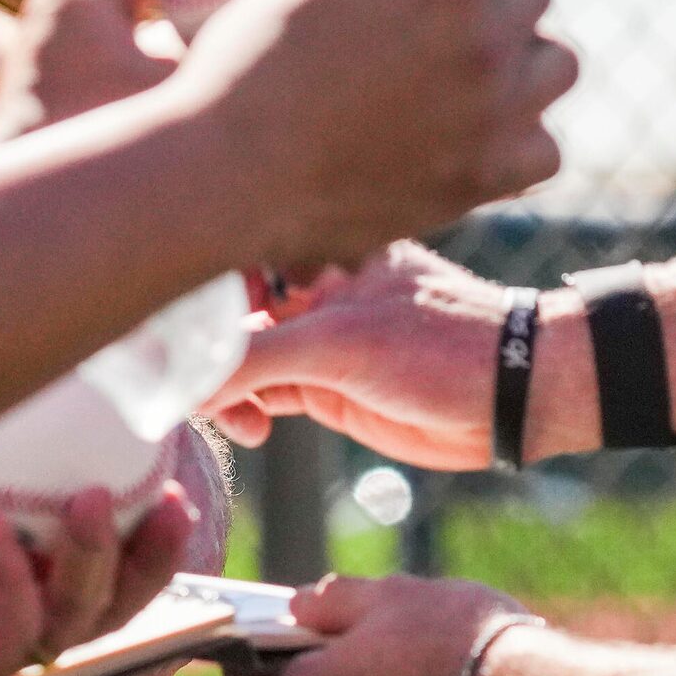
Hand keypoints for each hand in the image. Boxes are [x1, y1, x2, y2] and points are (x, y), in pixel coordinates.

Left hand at [0, 484, 194, 675]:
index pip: (83, 536)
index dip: (128, 504)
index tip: (159, 451)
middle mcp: (1, 602)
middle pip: (106, 587)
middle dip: (147, 547)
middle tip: (171, 496)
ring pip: (75, 616)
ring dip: (97, 560)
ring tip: (100, 503)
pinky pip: (8, 633)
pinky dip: (15, 582)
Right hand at [168, 0, 574, 269]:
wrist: (228, 172)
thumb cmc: (250, 61)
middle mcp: (483, 40)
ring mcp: (493, 113)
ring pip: (557, 63)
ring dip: (524, 53)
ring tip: (476, 61)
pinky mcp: (486, 177)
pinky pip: (545, 147)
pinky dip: (521, 133)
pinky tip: (476, 127)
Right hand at [208, 242, 512, 470]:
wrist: (515, 398)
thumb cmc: (444, 346)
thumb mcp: (340, 344)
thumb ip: (256, 357)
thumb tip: (181, 380)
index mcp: (316, 246)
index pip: (229, 259)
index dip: (190, 294)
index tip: (160, 332)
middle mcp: (310, 286)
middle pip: (225, 311)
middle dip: (198, 350)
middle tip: (186, 388)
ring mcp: (316, 336)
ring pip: (239, 358)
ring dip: (224, 390)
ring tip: (241, 422)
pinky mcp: (325, 383)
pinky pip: (263, 390)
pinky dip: (245, 409)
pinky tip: (253, 429)